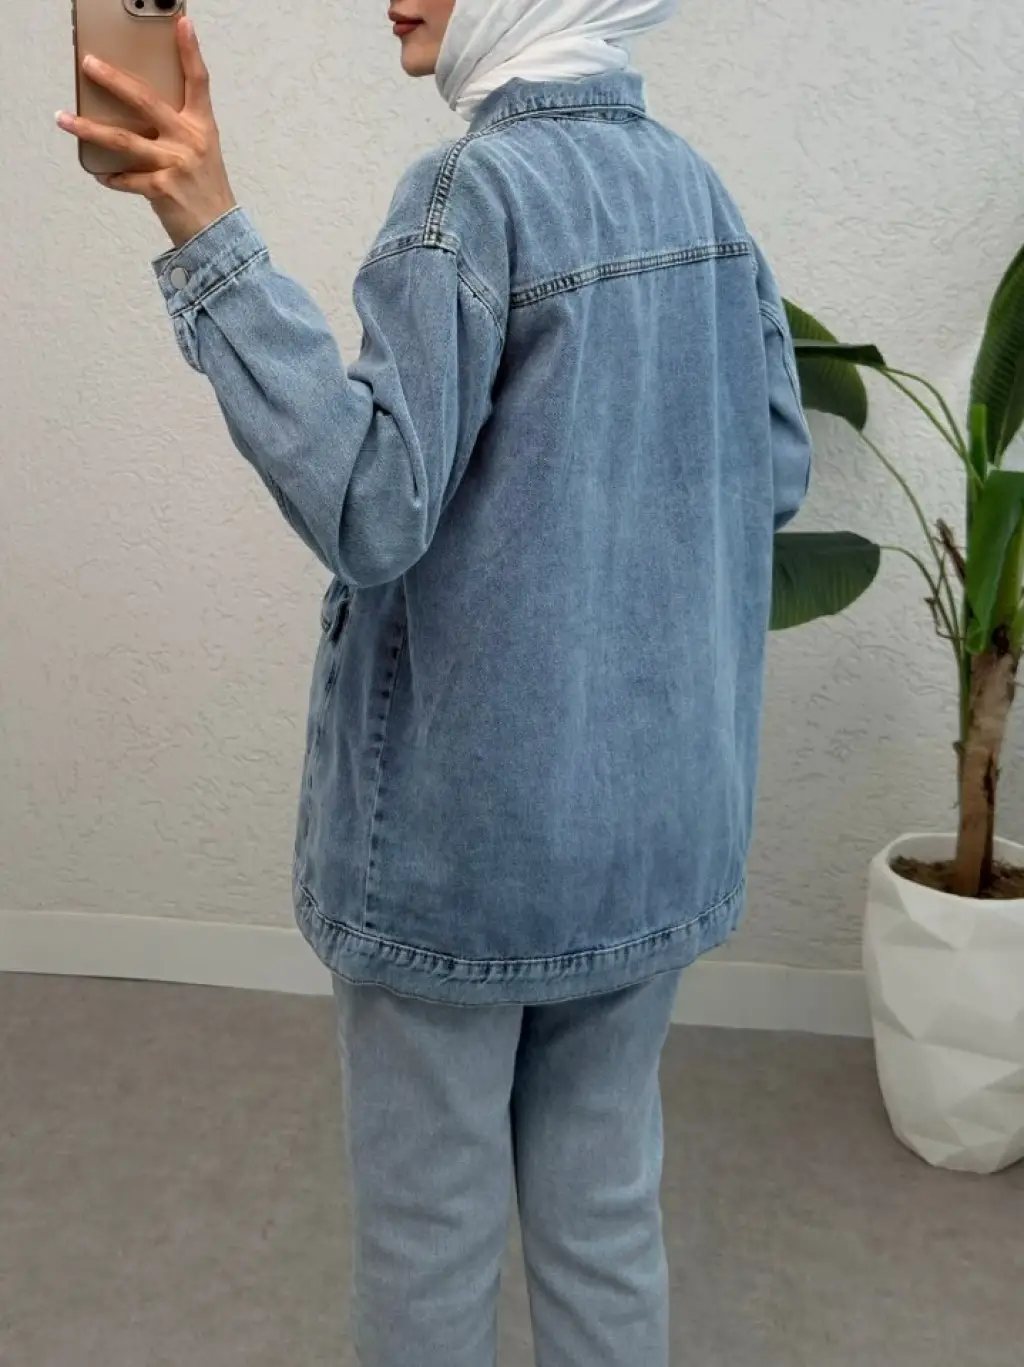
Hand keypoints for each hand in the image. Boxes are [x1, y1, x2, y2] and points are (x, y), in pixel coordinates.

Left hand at [56, 17, 235, 248]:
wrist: (219, 231)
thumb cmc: (205, 189)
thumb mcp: (200, 152)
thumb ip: (175, 129)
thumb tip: (134, 113)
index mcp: (201, 127)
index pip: (198, 82)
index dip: (190, 52)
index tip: (182, 24)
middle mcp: (189, 141)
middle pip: (145, 101)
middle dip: (113, 81)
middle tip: (89, 65)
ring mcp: (175, 164)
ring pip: (123, 140)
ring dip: (90, 129)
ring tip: (65, 119)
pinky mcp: (163, 189)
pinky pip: (128, 179)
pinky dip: (112, 177)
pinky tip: (101, 175)